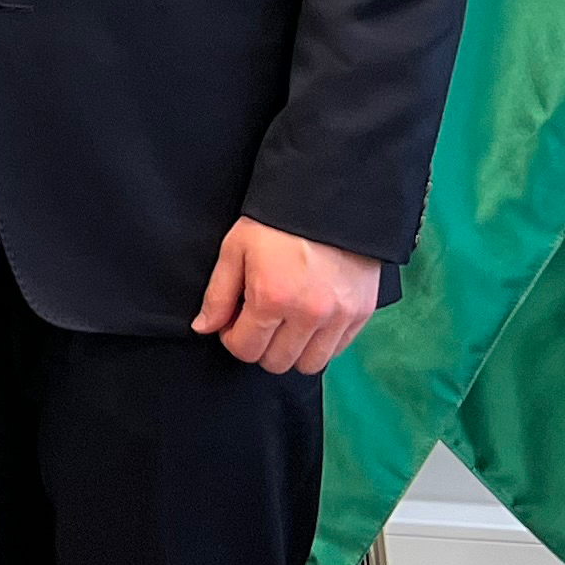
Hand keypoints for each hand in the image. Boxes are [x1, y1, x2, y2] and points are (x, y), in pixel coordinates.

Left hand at [193, 216, 381, 373]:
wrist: (329, 200)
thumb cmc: (276, 222)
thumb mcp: (235, 250)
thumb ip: (218, 295)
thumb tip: (203, 328)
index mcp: (272, 299)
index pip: (246, 350)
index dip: (232, 338)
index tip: (234, 322)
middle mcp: (309, 314)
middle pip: (277, 362)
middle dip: (260, 347)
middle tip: (258, 322)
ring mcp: (339, 316)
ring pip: (309, 364)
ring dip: (292, 351)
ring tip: (284, 324)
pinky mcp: (361, 313)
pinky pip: (337, 351)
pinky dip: (320, 344)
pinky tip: (308, 321)